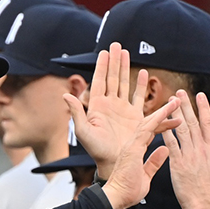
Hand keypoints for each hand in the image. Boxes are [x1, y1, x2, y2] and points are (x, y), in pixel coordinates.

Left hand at [64, 43, 179, 208]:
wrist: (114, 163)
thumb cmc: (96, 150)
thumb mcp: (83, 131)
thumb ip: (76, 112)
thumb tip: (66, 95)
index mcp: (98, 107)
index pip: (99, 81)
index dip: (101, 66)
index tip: (104, 51)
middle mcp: (111, 105)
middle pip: (113, 78)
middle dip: (115, 61)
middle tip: (117, 45)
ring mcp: (124, 110)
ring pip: (125, 84)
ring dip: (126, 69)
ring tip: (126, 53)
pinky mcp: (136, 117)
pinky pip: (140, 98)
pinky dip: (142, 87)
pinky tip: (143, 74)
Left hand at [163, 90, 209, 208]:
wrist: (206, 206)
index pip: (208, 123)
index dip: (203, 108)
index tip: (199, 95)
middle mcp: (202, 149)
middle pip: (193, 122)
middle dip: (186, 105)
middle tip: (180, 92)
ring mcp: (190, 156)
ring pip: (182, 130)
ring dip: (175, 114)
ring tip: (170, 102)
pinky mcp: (179, 165)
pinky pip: (171, 145)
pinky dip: (166, 133)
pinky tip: (160, 123)